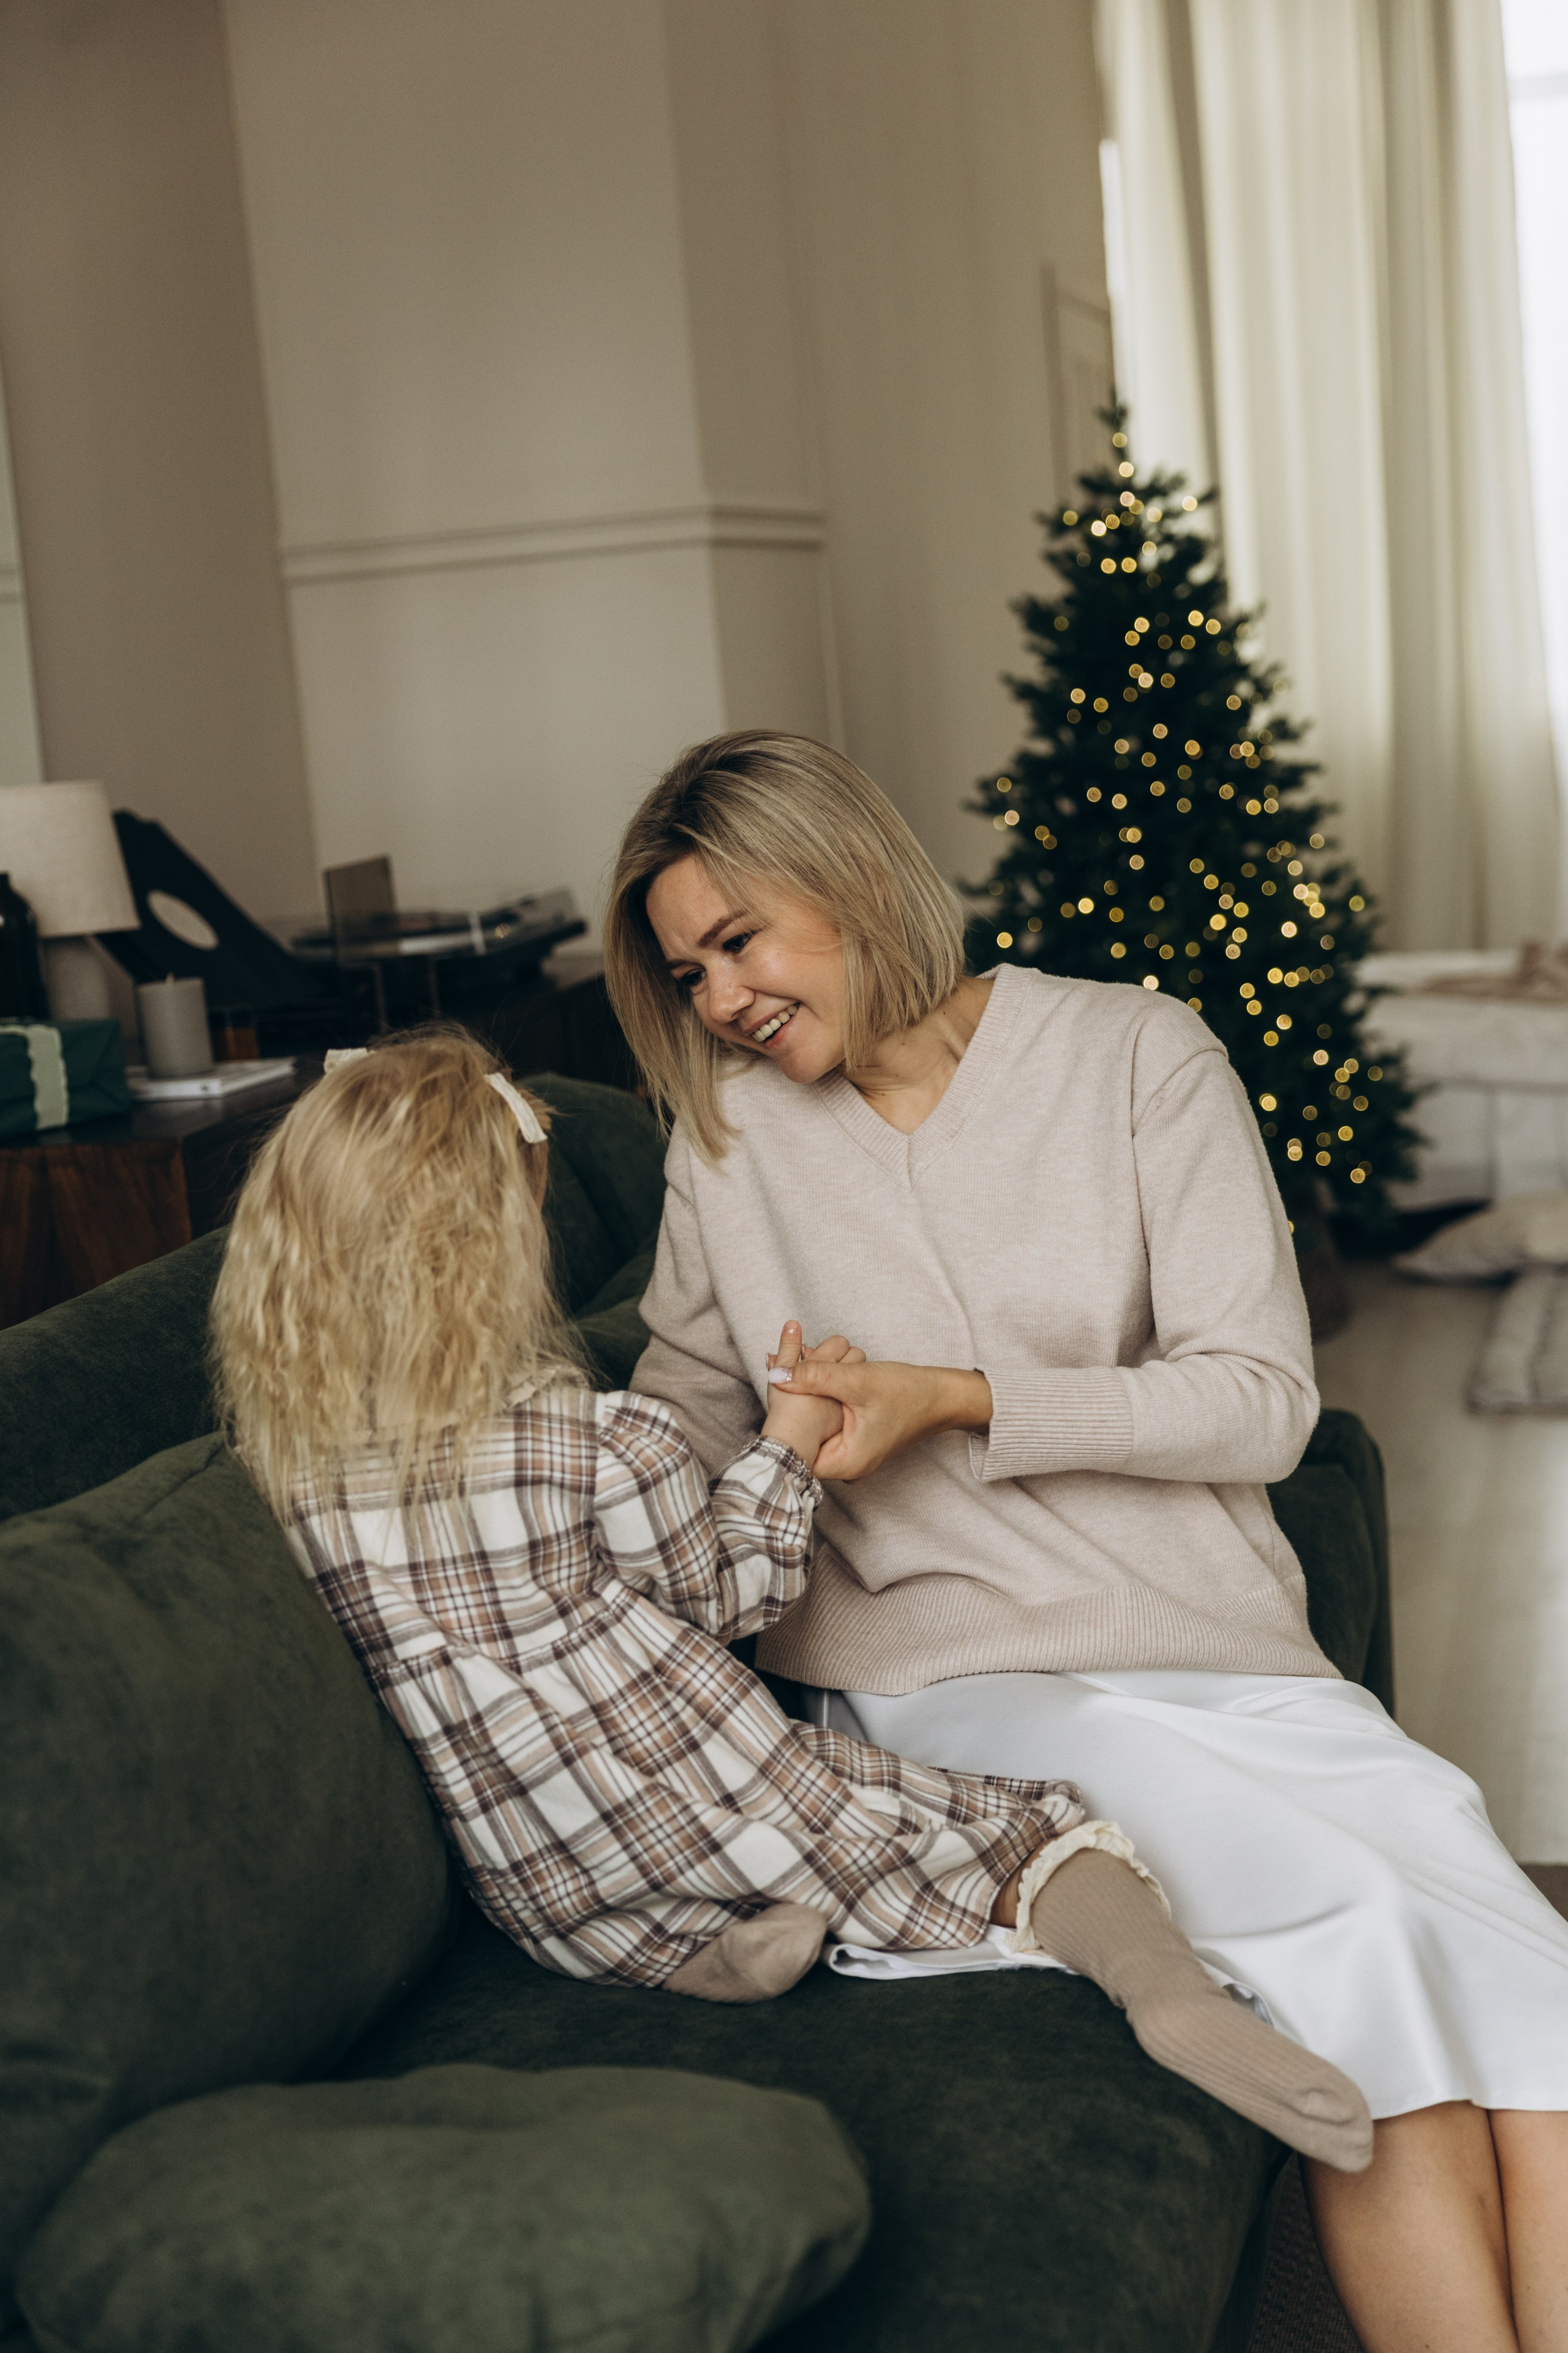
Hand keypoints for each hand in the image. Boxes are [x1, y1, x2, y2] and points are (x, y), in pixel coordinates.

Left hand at [763, 1358, 991, 1480]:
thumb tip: (775, 1373)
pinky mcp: (855, 1440)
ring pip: (814, 1423)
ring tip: (793, 1361)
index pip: (795, 1448)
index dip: (782, 1414)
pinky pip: (827, 1419)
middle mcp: (846, 1465)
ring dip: (804, 1394)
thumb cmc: (908, 1393)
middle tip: (779, 1361)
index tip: (774, 1380)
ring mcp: (850, 1454)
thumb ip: (814, 1377)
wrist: (942, 1396)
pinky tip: (811, 1370)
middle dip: (791, 1398)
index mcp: (845, 1462)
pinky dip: (819, 1396)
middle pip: (803, 1434)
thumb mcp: (857, 1381)